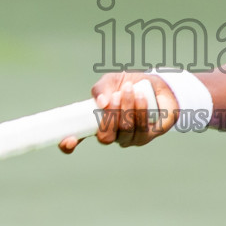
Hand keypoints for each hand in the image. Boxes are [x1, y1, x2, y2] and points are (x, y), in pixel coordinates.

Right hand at [57, 71, 178, 152]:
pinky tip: (141, 97)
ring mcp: (129, 138)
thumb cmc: (129, 84)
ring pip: (124, 131)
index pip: (77, 140)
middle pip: (105, 137)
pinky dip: (140, 111)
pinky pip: (141, 129)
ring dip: (126, 109)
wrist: (156, 85)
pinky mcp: (146, 136)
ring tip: (129, 90)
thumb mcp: (111, 81)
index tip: (69, 139)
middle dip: (110, 116)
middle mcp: (111, 135)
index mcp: (96, 123)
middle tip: (116, 96)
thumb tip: (101, 103)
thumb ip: (101, 89)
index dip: (69, 145)